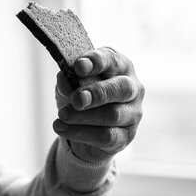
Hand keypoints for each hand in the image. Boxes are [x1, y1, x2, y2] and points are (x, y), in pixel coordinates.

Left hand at [53, 47, 143, 161]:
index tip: (78, 67)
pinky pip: (106, 136)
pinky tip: (63, 128)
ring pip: (112, 115)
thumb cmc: (80, 95)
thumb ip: (67, 79)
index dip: (96, 62)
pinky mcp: (126, 136)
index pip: (112, 60)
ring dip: (83, 116)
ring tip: (62, 115)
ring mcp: (132, 113)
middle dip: (97, 93)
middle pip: (122, 88)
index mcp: (119, 66)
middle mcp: (132, 88)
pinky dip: (81, 133)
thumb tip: (65, 82)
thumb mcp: (69, 83)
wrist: (82, 127)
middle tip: (76, 99)